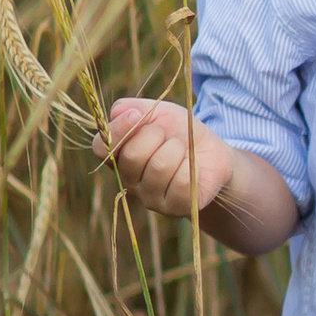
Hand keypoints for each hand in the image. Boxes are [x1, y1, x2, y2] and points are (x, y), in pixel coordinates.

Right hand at [107, 95, 240, 219]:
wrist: (213, 154)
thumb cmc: (181, 133)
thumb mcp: (158, 112)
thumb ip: (133, 108)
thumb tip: (120, 112)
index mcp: (120, 157)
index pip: (102, 148)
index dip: (117, 130)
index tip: (135, 115)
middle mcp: (130, 181)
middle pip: (132, 156)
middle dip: (155, 135)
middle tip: (168, 136)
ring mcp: (151, 198)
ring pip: (159, 167)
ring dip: (177, 150)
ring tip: (182, 151)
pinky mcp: (176, 207)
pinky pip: (181, 182)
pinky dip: (192, 167)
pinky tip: (194, 168)